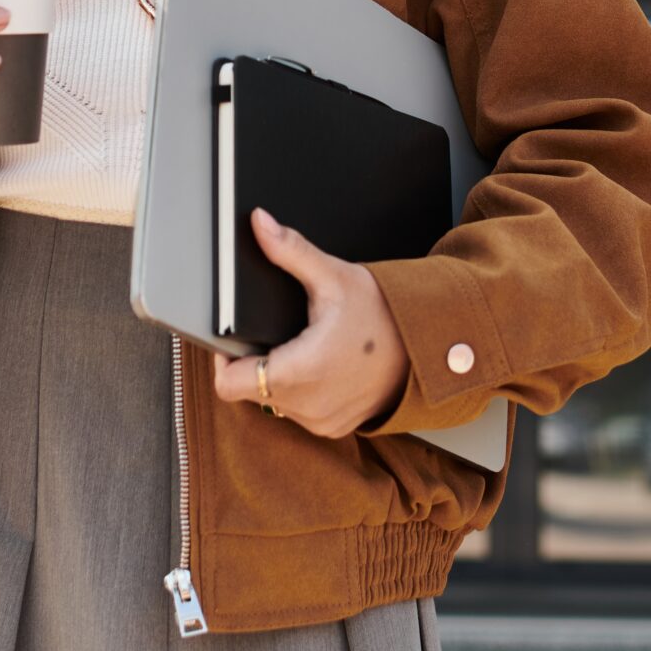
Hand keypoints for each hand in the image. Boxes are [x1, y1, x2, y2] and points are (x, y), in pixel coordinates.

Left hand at [210, 207, 410, 437]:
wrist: (428, 346)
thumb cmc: (385, 314)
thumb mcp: (334, 278)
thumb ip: (290, 251)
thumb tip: (260, 224)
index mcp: (300, 371)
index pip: (228, 384)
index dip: (223, 358)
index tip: (233, 336)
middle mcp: (308, 405)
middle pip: (250, 388)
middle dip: (255, 360)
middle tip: (278, 331)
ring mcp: (321, 421)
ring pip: (273, 400)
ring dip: (279, 376)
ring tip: (304, 345)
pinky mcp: (334, 427)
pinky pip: (299, 410)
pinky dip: (301, 390)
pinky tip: (320, 365)